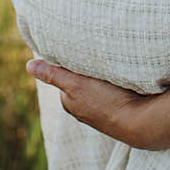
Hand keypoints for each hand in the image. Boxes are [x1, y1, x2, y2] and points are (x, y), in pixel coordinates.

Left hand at [27, 58, 169, 148]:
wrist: (141, 123)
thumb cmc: (106, 102)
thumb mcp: (75, 84)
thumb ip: (53, 74)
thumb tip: (28, 65)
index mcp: (69, 102)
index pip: (66, 73)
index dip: (72, 59)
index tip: (81, 46)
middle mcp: (83, 109)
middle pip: (81, 79)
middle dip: (87, 67)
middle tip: (98, 51)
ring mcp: (102, 111)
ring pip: (98, 85)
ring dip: (103, 74)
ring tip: (112, 61)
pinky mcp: (119, 109)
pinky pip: (112, 91)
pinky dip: (115, 82)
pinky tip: (123, 75)